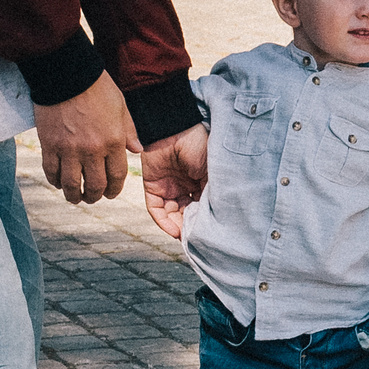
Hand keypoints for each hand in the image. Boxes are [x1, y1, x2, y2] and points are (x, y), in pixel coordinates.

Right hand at [34, 74, 138, 203]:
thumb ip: (129, 130)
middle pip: (95, 185)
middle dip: (95, 196)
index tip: (111, 192)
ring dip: (74, 195)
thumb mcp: (120, 106)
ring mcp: (69, 150)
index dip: (114, 189)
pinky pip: (51, 172)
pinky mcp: (49, 145)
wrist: (66, 74)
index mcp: (113, 141)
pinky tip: (58, 182)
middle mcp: (92, 150)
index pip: (116, 176)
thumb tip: (136, 150)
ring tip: (75, 197)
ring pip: (71, 184)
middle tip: (92, 197)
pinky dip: (55, 181)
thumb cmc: (96, 87)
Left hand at [142, 122, 208, 237]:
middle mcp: (186, 186)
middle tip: (198, 241)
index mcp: (202, 181)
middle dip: (191, 228)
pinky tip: (173, 229)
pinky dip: (163, 221)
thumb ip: (213, 195)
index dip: (205, 222)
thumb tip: (216, 221)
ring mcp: (169, 186)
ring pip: (172, 214)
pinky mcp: (153, 185)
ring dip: (178, 227)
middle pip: (187, 214)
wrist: (176, 128)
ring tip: (186, 237)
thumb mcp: (214, 173)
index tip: (212, 236)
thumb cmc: (200, 146)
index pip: (203, 207)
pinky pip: (156, 209)